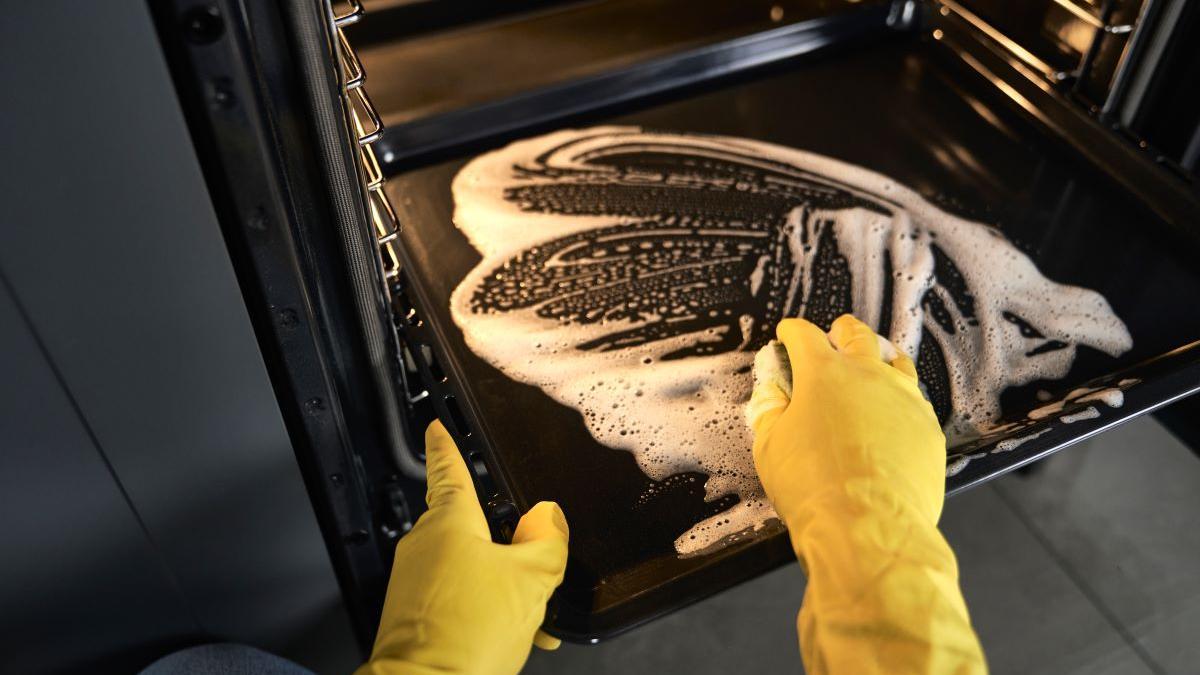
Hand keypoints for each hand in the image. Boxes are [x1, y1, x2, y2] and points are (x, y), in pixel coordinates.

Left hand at [356, 421, 568, 674]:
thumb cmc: (467, 635)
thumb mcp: (532, 580)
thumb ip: (547, 541)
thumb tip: (547, 519)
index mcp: (450, 522)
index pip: (448, 469)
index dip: (445, 444)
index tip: (436, 426)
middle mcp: (425, 545)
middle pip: (472, 526)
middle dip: (505, 544)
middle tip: (534, 567)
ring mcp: (415, 581)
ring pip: (469, 568)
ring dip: (502, 586)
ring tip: (528, 618)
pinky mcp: (414, 615)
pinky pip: (457, 599)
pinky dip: (486, 611)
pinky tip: (513, 636)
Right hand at [748, 316, 984, 674]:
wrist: (868, 526)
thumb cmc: (811, 486)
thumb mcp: (770, 447)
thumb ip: (770, 411)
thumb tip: (772, 395)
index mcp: (823, 374)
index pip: (804, 336)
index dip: (791, 332)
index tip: (787, 335)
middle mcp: (868, 376)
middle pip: (857, 336)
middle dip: (843, 331)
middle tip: (836, 333)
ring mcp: (904, 399)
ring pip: (896, 363)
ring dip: (880, 359)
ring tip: (874, 365)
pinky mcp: (928, 428)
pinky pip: (916, 402)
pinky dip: (901, 400)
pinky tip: (894, 414)